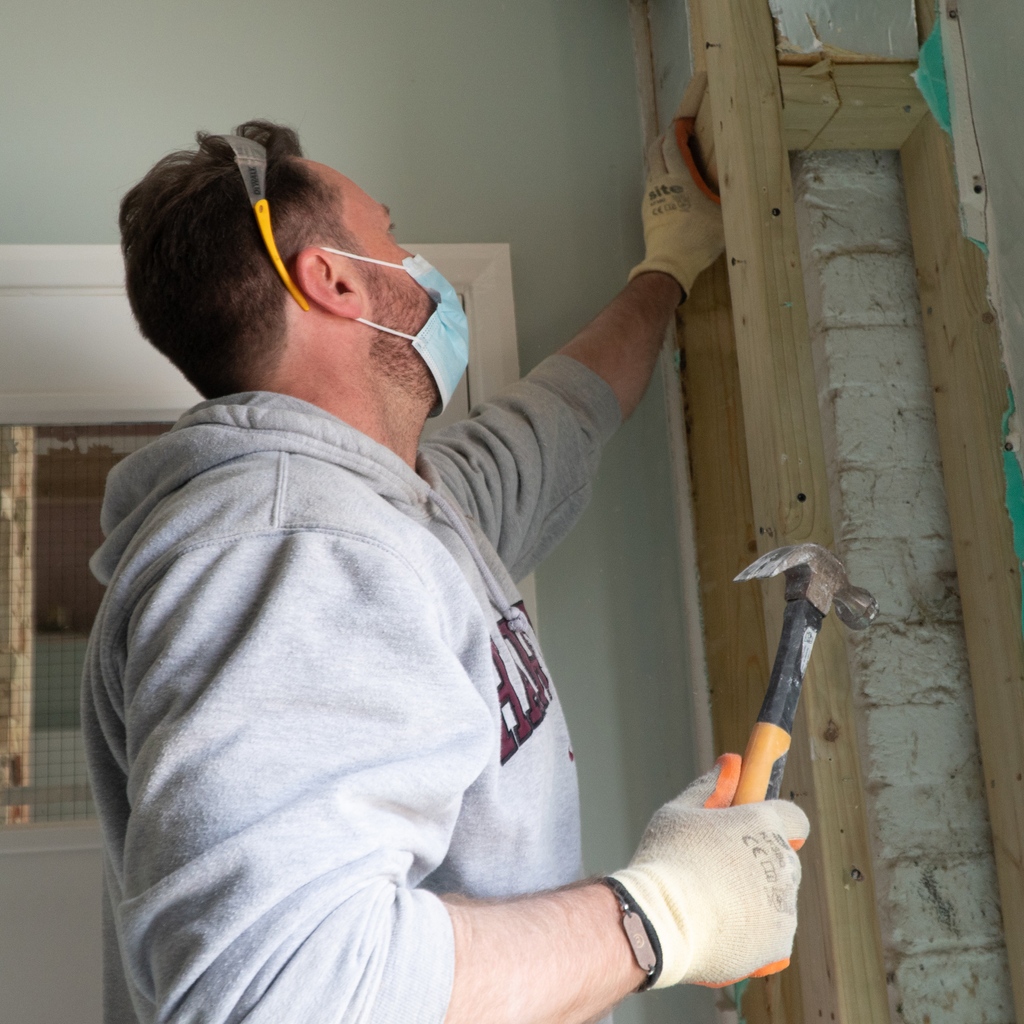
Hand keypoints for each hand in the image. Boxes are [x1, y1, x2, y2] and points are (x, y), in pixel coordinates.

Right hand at [610, 754, 808, 988]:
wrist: (658, 923)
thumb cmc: (665, 860)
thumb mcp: (679, 812)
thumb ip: (711, 787)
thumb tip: (731, 763)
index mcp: (762, 823)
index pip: (793, 817)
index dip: (777, 822)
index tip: (757, 828)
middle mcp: (782, 862)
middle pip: (783, 860)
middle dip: (759, 863)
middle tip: (719, 872)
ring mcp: (784, 905)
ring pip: (777, 899)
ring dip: (755, 899)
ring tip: (711, 904)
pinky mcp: (779, 943)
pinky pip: (771, 934)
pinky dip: (753, 933)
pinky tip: (719, 929)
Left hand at [628, 121, 724, 298]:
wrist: (670, 264)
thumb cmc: (698, 238)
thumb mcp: (722, 217)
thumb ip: (727, 199)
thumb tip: (742, 191)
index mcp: (679, 179)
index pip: (672, 147)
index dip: (675, 132)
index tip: (681, 124)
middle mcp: (661, 184)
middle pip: (654, 153)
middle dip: (662, 141)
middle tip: (671, 137)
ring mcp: (650, 199)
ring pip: (651, 171)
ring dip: (658, 161)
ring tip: (669, 161)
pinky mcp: (646, 213)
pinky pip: (650, 188)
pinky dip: (656, 180)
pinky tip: (666, 188)